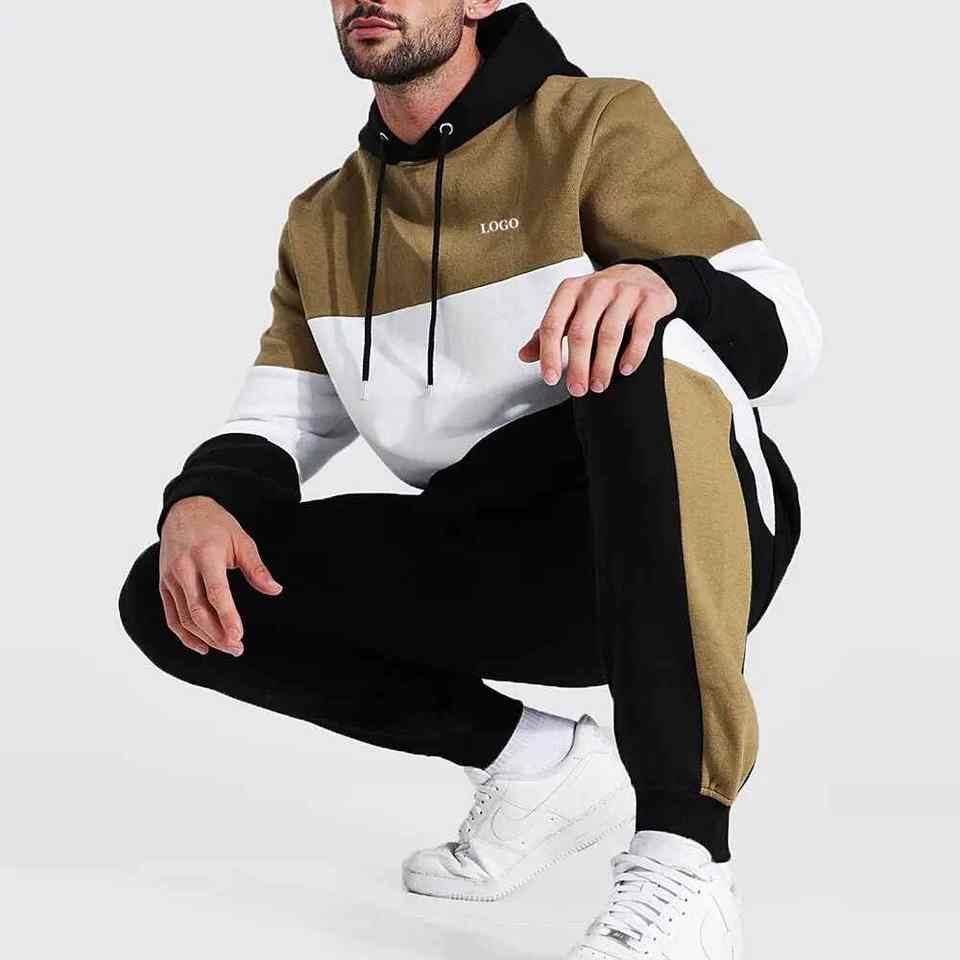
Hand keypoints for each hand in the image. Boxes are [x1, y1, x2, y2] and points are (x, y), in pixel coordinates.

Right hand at [158, 496, 282, 655]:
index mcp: (206, 555)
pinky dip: (184, 635)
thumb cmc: (216, 525)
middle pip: (198, 611)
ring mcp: (170, 578)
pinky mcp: (163, 585)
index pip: (216, 592)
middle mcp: (184, 568)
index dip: (227, 617)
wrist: (184, 510)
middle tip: (237, 648)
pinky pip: (171, 617)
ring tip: (226, 648)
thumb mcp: (241, 540)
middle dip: (217, 634)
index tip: (238, 636)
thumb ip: (256, 567)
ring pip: (184, 618)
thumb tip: (275, 589)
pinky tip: (202, 646)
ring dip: (205, 638)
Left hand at [518, 263, 676, 394]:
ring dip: (603, 365)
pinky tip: (625, 370)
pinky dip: (632, 354)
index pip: (552, 324)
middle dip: (577, 366)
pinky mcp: (649, 300)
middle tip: (577, 390)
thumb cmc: (602, 297)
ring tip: (599, 385)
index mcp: (570, 290)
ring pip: (609, 334)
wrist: (643, 275)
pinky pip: (641, 331)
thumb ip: (548, 332)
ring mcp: (624, 291)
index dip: (549, 354)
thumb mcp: (571, 309)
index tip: (551, 379)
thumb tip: (524, 356)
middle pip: (581, 332)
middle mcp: (595, 287)